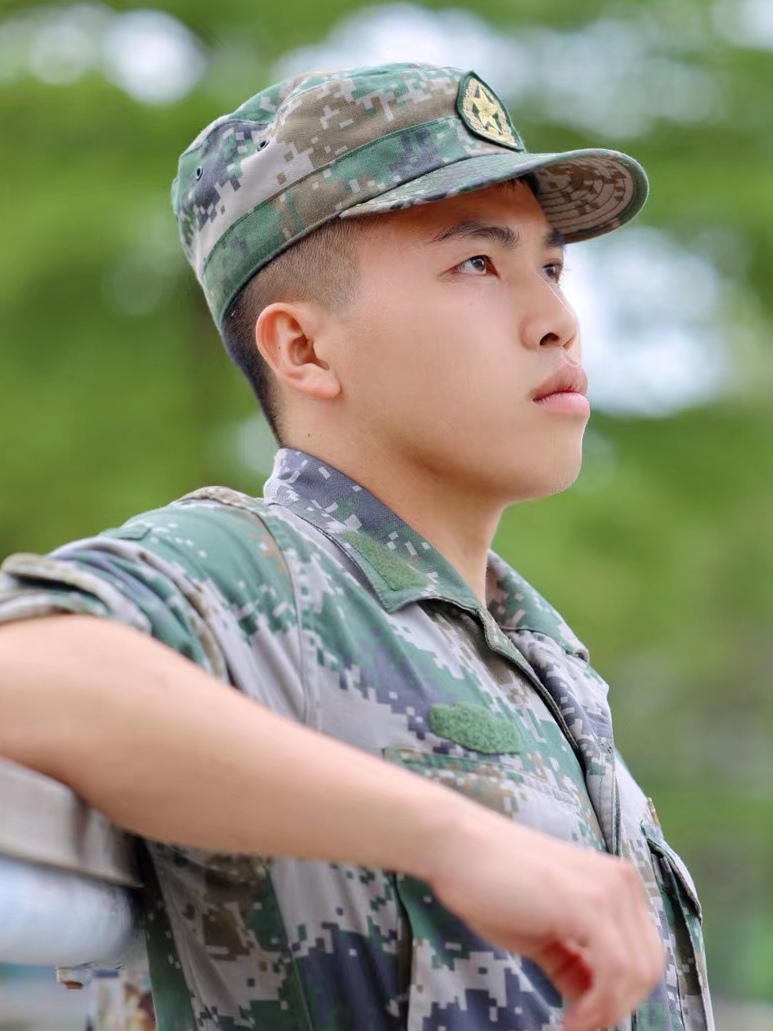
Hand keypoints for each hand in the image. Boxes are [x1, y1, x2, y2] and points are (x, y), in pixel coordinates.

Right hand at [428, 805, 663, 1030]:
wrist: (456, 848)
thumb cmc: (489, 883)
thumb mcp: (541, 933)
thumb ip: (573, 963)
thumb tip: (592, 1001)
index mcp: (614, 883)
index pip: (641, 952)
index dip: (619, 994)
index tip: (585, 1017)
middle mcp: (621, 882)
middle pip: (648, 966)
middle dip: (617, 1007)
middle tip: (580, 1024)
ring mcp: (608, 890)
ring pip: (638, 973)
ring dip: (607, 1011)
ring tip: (573, 1024)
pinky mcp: (589, 904)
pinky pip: (616, 971)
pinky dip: (598, 1007)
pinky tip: (571, 1019)